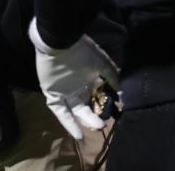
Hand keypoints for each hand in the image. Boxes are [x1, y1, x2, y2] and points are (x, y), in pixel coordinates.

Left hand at [28, 17, 119, 137]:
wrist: (59, 42)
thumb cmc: (81, 51)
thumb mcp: (101, 63)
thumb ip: (112, 76)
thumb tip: (122, 90)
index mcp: (85, 77)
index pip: (93, 94)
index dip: (101, 104)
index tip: (112, 112)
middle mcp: (74, 85)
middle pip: (83, 104)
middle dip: (92, 116)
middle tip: (103, 125)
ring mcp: (62, 90)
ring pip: (72, 109)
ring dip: (81, 120)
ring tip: (94, 129)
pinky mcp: (52, 93)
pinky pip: (59, 110)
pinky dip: (68, 121)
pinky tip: (78, 133)